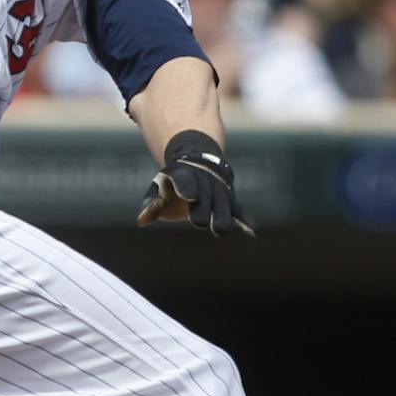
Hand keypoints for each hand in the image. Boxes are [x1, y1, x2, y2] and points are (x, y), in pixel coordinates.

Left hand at [136, 129, 254, 237]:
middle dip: (203, 207)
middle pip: (206, 194)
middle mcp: (204, 181)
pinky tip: (254, 232)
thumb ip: (151, 204)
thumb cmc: (173, 182)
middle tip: (198, 222)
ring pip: (223, 203)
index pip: (185, 179)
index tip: (190, 196)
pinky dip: (246, 221)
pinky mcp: (230, 201)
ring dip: (222, 217)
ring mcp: (219, 190)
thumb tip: (141, 220)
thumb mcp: (159, 187)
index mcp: (183, 174)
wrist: (198, 163)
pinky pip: (240, 210)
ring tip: (221, 231)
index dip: (187, 187)